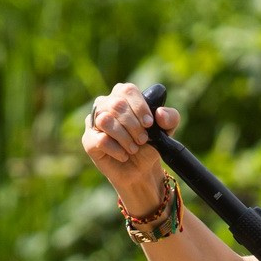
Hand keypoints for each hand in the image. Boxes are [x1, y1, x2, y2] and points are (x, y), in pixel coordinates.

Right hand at [79, 83, 181, 218]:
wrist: (141, 170)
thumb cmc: (150, 144)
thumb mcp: (167, 130)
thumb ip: (171, 118)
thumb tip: (159, 114)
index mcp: (123, 96)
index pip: (127, 91)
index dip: (139, 107)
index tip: (149, 124)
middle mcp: (105, 104)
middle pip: (116, 104)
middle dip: (134, 125)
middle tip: (143, 139)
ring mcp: (94, 122)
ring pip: (105, 120)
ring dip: (124, 137)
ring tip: (133, 148)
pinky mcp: (89, 140)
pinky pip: (100, 139)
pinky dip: (116, 149)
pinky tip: (124, 155)